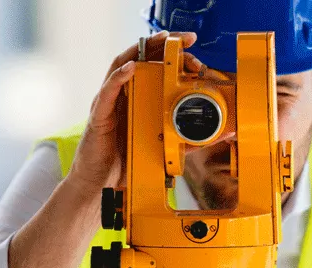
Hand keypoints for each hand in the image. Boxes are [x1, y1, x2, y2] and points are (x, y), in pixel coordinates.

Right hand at [66, 31, 204, 190]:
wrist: (101, 184)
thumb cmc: (125, 164)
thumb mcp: (161, 147)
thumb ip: (183, 138)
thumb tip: (213, 134)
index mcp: (137, 99)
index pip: (154, 68)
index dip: (173, 55)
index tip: (193, 50)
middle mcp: (122, 96)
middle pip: (140, 59)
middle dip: (162, 44)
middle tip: (184, 38)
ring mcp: (108, 102)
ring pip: (122, 65)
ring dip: (141, 49)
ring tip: (160, 40)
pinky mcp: (99, 114)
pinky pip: (107, 90)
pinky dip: (119, 76)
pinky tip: (132, 67)